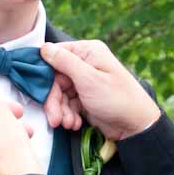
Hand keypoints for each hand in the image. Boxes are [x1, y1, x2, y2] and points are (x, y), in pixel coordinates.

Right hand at [40, 41, 160, 140]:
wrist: (135, 126)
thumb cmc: (116, 98)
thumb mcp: (89, 79)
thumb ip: (64, 62)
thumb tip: (43, 48)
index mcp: (88, 52)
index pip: (56, 55)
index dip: (44, 71)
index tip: (38, 88)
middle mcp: (85, 64)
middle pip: (55, 79)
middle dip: (54, 100)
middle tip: (55, 119)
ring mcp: (85, 82)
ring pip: (60, 94)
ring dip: (61, 111)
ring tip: (68, 124)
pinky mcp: (85, 98)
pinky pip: (68, 104)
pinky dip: (68, 115)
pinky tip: (75, 124)